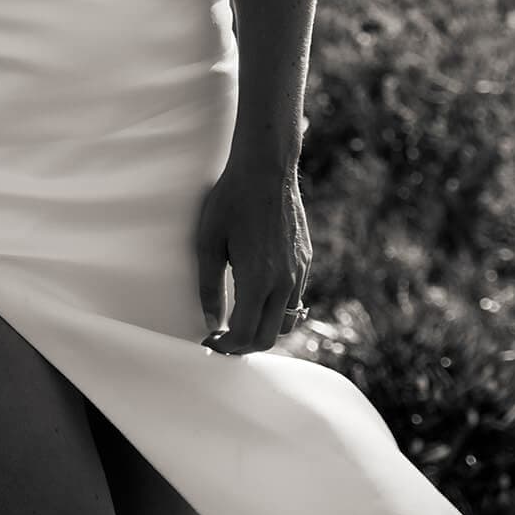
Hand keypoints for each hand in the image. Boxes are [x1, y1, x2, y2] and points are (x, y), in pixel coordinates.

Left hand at [196, 162, 311, 354]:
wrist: (267, 167)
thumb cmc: (231, 199)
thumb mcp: (209, 241)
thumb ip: (210, 286)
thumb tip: (211, 321)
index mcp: (258, 279)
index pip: (245, 335)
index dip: (225, 347)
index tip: (209, 342)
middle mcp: (284, 281)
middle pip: (268, 338)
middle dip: (244, 347)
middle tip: (222, 339)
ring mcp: (299, 271)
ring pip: (286, 321)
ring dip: (263, 330)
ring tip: (240, 321)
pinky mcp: (305, 259)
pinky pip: (295, 299)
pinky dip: (277, 310)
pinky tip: (258, 296)